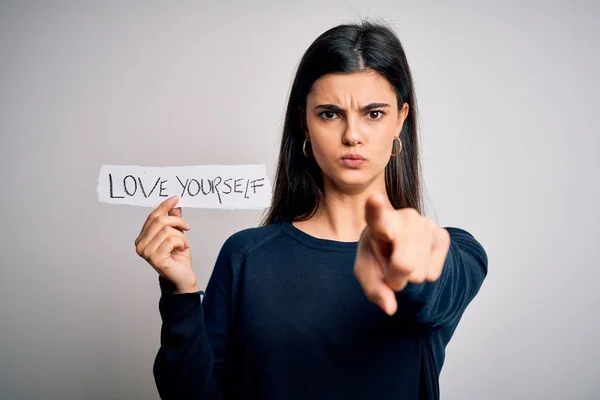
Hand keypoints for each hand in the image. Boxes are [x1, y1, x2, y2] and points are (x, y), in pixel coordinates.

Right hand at [134, 195, 197, 292]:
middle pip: (160, 221)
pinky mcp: (155, 258)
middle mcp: (140, 245)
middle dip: (177, 221)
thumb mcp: (177, 234)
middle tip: (187, 227)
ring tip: (183, 244)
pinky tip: (182, 249)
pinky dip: (181, 242)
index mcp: (142, 238)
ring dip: (181, 236)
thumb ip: (173, 220)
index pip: (152, 216)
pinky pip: (171, 240)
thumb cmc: (178, 258)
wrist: (183, 277)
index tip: (176, 198)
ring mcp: (146, 252)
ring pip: (167, 230)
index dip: (165, 206)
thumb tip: (175, 204)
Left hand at [354, 193, 450, 314]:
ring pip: (420, 273)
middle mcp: (404, 217)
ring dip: (410, 277)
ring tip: (404, 262)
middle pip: (404, 264)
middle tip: (390, 271)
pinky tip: (418, 260)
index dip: (376, 208)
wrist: (401, 248)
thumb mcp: (366, 272)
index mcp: (378, 221)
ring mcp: (426, 224)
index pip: (376, 214)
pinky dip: (424, 276)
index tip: (374, 199)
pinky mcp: (442, 235)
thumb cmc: (378, 256)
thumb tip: (390, 308)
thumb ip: (373, 289)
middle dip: (396, 278)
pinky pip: (433, 273)